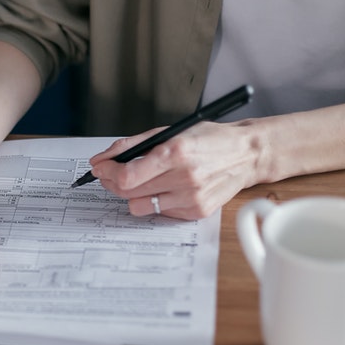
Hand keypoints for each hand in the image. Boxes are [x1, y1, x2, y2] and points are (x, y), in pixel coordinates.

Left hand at [89, 121, 260, 218]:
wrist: (246, 154)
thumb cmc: (207, 139)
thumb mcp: (168, 132)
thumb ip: (131, 145)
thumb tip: (102, 158)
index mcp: (175, 153)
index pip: (127, 176)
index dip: (106, 173)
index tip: (99, 168)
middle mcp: (184, 178)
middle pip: (129, 192)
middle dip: (112, 182)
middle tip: (110, 174)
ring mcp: (192, 198)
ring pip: (140, 206)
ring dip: (132, 194)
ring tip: (139, 181)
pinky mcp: (197, 211)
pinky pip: (160, 212)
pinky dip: (155, 200)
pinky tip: (164, 188)